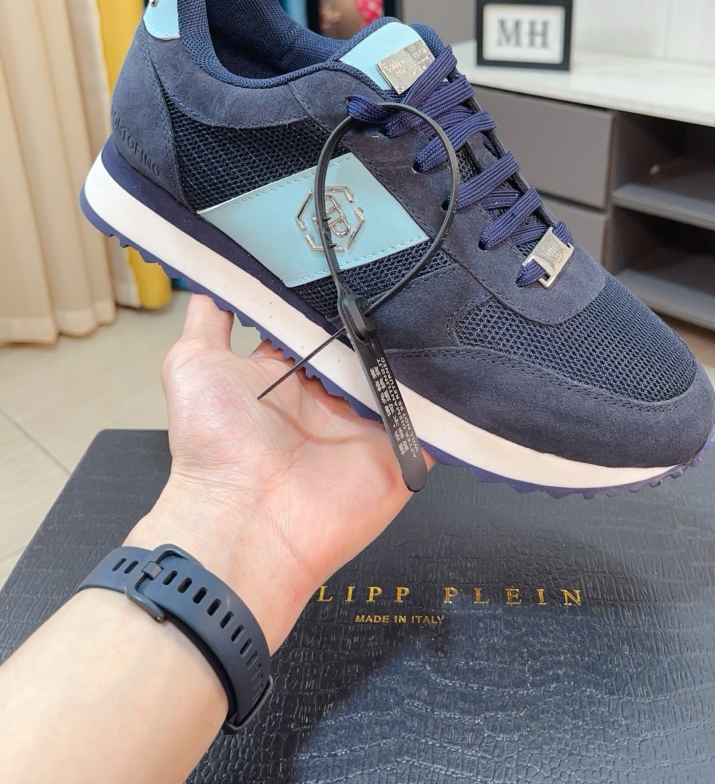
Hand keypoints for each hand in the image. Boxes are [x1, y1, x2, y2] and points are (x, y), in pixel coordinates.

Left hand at [127, 294, 432, 649]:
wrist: (242, 524)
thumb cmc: (212, 447)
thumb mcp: (193, 364)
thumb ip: (209, 317)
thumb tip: (214, 276)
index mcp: (289, 374)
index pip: (322, 325)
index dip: (334, 296)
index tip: (354, 258)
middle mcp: (330, 397)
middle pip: (369, 346)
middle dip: (382, 317)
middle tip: (403, 274)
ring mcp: (368, 426)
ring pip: (404, 376)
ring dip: (416, 350)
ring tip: (434, 306)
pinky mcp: (401, 454)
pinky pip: (437, 420)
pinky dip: (447, 397)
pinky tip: (452, 359)